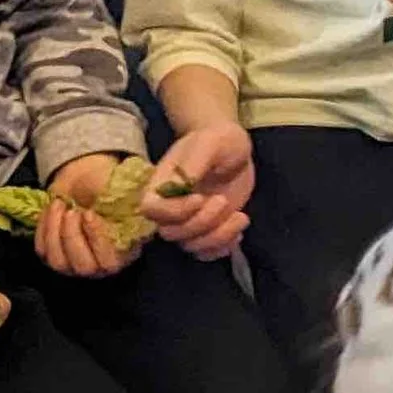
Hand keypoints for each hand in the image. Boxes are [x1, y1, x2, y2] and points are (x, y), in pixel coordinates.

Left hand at [38, 156, 141, 279]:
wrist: (83, 181)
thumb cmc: (107, 186)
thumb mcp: (124, 193)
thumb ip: (134, 202)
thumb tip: (143, 204)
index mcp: (123, 253)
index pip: (110, 262)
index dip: (97, 240)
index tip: (88, 213)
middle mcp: (99, 266)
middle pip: (82, 267)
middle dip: (72, 237)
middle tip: (71, 210)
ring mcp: (73, 264)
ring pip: (58, 262)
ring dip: (54, 231)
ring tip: (59, 205)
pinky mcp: (52, 255)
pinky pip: (42, 250)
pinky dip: (43, 227)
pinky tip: (52, 209)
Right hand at [139, 124, 252, 260]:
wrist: (234, 148)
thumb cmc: (218, 140)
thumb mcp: (209, 144)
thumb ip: (193, 165)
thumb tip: (180, 188)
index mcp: (161, 184)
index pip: (151, 210)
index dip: (175, 211)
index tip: (200, 197)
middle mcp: (170, 207)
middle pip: (171, 233)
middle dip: (202, 223)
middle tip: (223, 200)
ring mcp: (188, 221)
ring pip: (191, 245)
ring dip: (218, 236)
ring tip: (240, 216)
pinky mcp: (207, 230)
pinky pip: (206, 252)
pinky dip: (224, 246)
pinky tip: (239, 224)